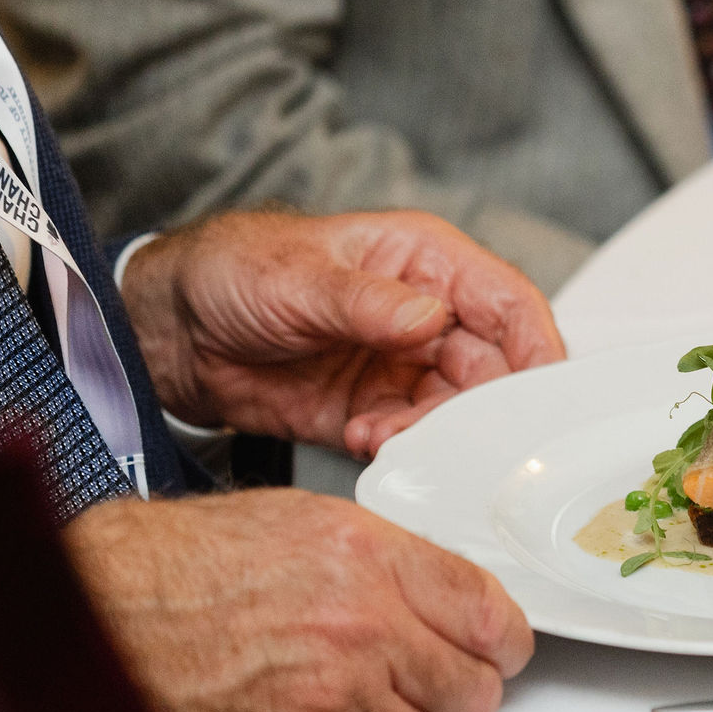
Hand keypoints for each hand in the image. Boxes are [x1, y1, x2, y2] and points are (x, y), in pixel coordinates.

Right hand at [64, 489, 534, 711]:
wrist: (104, 612)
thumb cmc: (187, 564)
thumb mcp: (308, 522)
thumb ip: (391, 559)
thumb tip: (449, 596)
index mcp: (372, 560)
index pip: (491, 614)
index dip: (505, 639)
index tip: (499, 647)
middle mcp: (361, 630)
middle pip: (474, 690)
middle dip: (463, 690)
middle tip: (437, 679)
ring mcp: (330, 699)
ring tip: (364, 698)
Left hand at [122, 209, 564, 459]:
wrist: (170, 329)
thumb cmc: (235, 271)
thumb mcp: (299, 277)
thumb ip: (369, 301)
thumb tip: (431, 319)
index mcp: (428, 263)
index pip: (509, 305)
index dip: (535, 347)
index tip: (542, 393)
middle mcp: (429, 315)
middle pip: (494, 367)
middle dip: (485, 405)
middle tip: (465, 434)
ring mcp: (405, 366)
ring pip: (459, 409)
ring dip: (438, 432)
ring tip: (387, 435)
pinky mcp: (375, 410)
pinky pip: (413, 438)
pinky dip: (401, 449)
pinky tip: (364, 440)